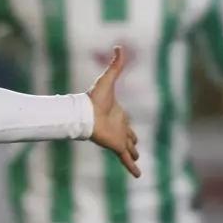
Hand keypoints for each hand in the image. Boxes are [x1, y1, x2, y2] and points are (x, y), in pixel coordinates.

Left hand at [87, 46, 139, 177]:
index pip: (127, 121)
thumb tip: (119, 46)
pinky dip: (132, 167)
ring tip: (136, 160)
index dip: (128, 124)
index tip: (129, 128)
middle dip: (133, 141)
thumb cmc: (94, 98)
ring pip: (129, 147)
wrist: (84, 114)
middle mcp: (120, 127)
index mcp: (119, 114)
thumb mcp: (108, 80)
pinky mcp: (116, 146)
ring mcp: (118, 138)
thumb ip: (115, 65)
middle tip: (135, 147)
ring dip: (133, 153)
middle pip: (129, 135)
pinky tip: (138, 176)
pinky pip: (126, 159)